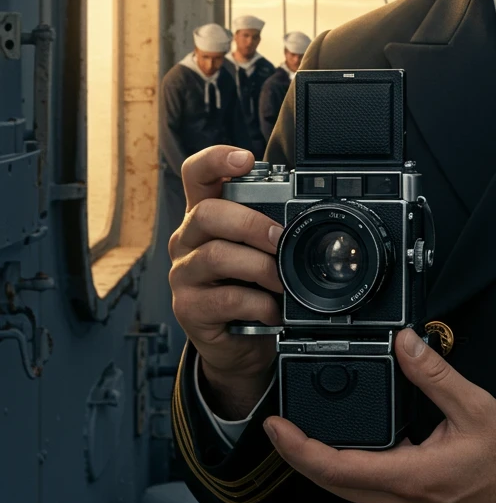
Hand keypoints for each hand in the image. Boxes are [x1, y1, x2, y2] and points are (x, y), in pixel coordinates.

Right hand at [168, 145, 283, 413]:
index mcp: (204, 216)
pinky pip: (224, 299)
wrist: (237, 343)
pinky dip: (257, 303)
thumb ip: (269, 226)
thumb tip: (304, 211)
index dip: (217, 159)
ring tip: (282, 279)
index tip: (245, 158)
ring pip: (215, 257)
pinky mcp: (188, 309)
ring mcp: (183, 275)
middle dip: (251, 222)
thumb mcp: (257, 251)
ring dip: (259, 266)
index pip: (197, 174)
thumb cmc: (248, 286)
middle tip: (281, 237)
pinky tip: (272, 309)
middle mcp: (187, 240)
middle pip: (206, 214)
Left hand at [264, 327, 495, 502]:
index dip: (297, 446)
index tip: (275, 425)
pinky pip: (366, 491)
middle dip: (299, 452)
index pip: (335, 467)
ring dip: (323, 461)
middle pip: (330, 481)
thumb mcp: (477, 408)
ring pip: (347, 489)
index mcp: (410, 478)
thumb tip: (406, 342)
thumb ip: (435, 374)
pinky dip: (348, 469)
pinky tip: (348, 446)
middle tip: (278, 423)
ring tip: (304, 430)